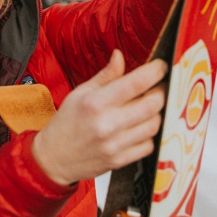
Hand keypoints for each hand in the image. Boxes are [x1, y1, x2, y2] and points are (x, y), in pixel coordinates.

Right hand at [32, 51, 167, 185]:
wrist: (53, 158)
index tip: (162, 66)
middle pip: (153, 104)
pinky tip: (141, 127)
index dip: (156, 71)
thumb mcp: (81, 92)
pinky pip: (149, 145)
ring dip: (157, 113)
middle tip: (159, 85)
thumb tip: (120, 55)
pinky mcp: (120, 160)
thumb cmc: (67, 122)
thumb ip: (106, 75)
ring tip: (150, 106)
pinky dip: (150, 134)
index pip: (136, 82)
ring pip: (154, 124)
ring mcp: (115, 144)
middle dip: (162, 91)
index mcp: (96, 102)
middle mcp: (107, 124)